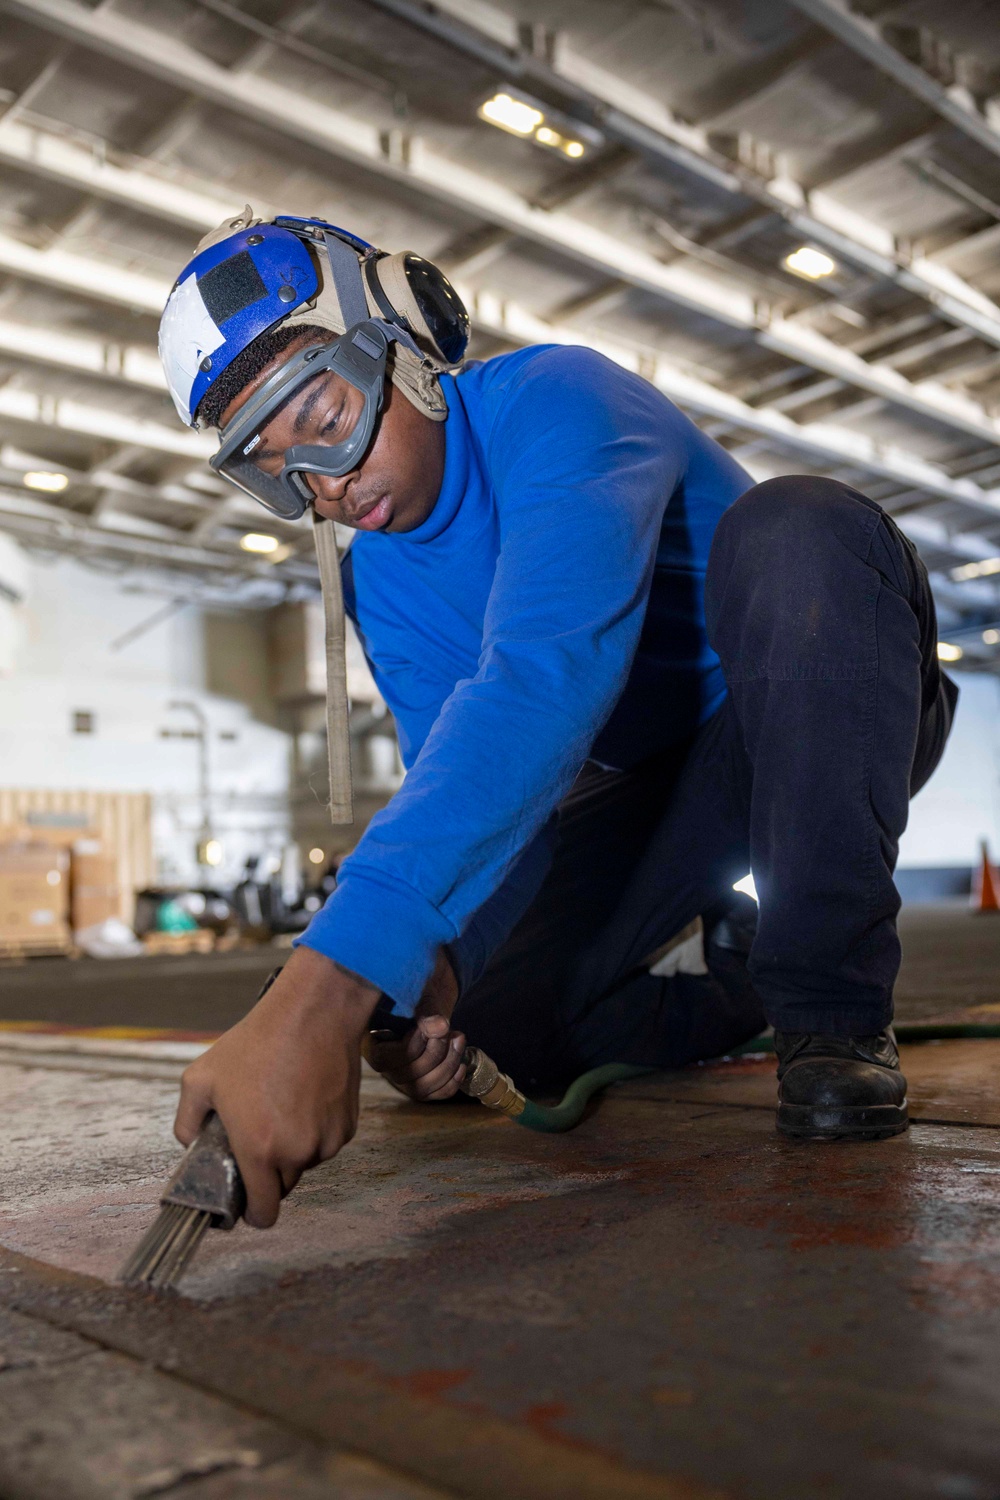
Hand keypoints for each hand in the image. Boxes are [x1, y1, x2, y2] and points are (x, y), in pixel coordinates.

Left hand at [174, 945, 377, 1227]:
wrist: (314, 1013)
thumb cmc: (256, 1044)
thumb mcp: (200, 1078)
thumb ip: (187, 1122)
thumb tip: (190, 1143)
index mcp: (259, 1149)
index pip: (263, 1214)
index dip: (253, 1213)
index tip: (248, 1201)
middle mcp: (297, 1153)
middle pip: (283, 1187)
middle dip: (270, 1172)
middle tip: (259, 1135)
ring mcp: (326, 1140)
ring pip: (306, 1163)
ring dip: (294, 1150)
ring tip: (282, 1108)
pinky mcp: (347, 1126)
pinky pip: (326, 1143)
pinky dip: (316, 1132)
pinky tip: (304, 1099)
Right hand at [366, 948, 466, 1101]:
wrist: (429, 997)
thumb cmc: (420, 994)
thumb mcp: (421, 995)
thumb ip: (428, 1010)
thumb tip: (439, 1027)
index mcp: (372, 1042)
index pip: (388, 1058)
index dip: (415, 1045)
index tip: (434, 1025)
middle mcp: (382, 1066)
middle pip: (408, 1075)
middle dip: (437, 1053)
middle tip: (453, 1031)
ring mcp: (401, 1079)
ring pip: (423, 1088)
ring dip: (447, 1065)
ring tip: (459, 1040)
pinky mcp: (419, 1085)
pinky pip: (435, 1094)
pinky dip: (452, 1082)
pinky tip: (462, 1064)